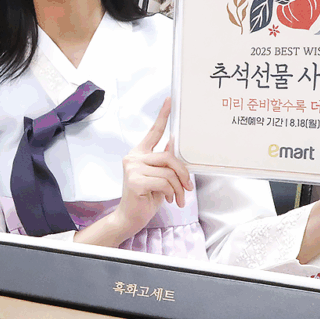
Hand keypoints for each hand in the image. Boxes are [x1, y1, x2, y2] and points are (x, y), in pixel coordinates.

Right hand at [111, 97, 192, 239]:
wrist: (131, 218)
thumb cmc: (145, 198)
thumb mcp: (159, 178)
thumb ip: (165, 162)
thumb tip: (176, 146)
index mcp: (139, 154)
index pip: (154, 132)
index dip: (163, 116)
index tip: (170, 101)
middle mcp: (133, 157)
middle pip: (169, 156)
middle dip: (183, 173)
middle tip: (188, 187)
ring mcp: (132, 168)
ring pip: (168, 171)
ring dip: (178, 188)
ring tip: (178, 198)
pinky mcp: (135, 180)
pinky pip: (164, 182)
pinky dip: (171, 193)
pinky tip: (169, 200)